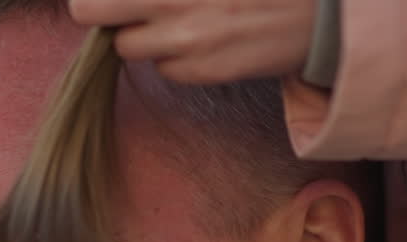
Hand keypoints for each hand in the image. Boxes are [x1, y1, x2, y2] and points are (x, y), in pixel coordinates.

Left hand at [69, 0, 315, 84]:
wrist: (317, 14)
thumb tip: (130, 0)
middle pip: (88, 10)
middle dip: (101, 11)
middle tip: (126, 8)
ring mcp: (185, 36)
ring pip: (126, 46)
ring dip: (142, 36)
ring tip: (179, 21)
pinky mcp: (203, 69)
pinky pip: (165, 70)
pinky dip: (176, 59)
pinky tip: (206, 40)